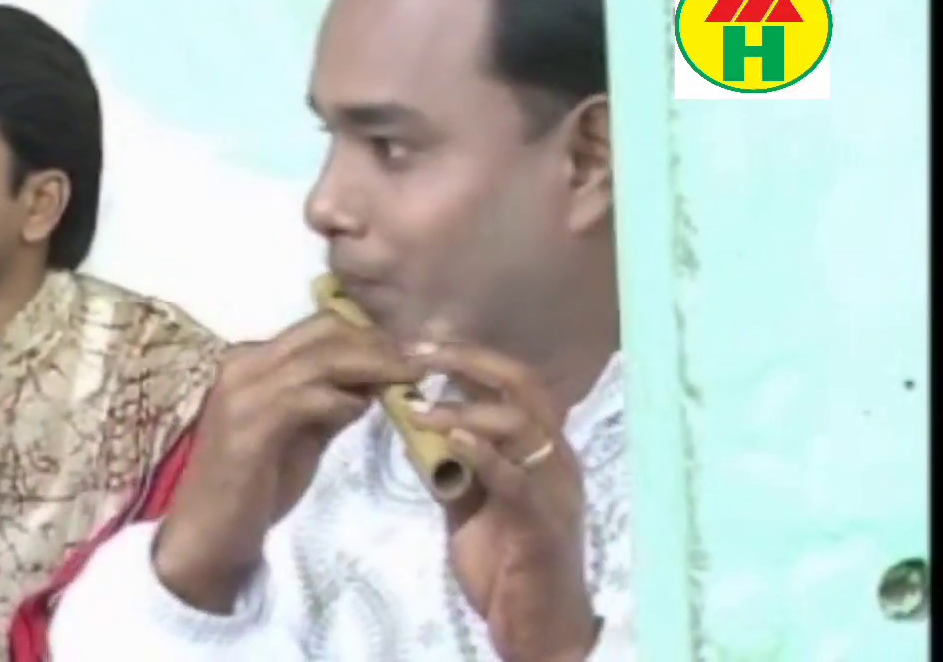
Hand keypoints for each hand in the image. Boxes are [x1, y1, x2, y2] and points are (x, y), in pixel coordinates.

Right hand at [152, 313, 423, 612]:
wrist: (207, 533)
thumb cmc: (254, 486)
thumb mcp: (300, 434)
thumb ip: (329, 403)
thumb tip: (373, 383)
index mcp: (251, 360)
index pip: (318, 327)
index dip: (369, 334)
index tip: (411, 350)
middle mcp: (243, 363)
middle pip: (323, 331)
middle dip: (378, 342)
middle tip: (420, 360)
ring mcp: (243, 391)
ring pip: (321, 358)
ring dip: (374, 365)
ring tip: (411, 378)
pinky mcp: (250, 423)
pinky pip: (309, 396)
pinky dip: (343, 399)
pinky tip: (364, 411)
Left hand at [413, 343, 598, 660]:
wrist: (536, 628)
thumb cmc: (506, 563)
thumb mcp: (470, 502)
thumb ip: (451, 463)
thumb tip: (414, 422)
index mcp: (540, 447)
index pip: (512, 381)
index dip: (467, 356)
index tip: (418, 341)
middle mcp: (555, 456)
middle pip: (522, 385)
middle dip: (468, 360)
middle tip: (416, 352)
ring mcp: (555, 488)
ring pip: (521, 426)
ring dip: (466, 409)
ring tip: (419, 405)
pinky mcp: (543, 525)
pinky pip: (517, 480)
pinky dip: (484, 454)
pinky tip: (452, 439)